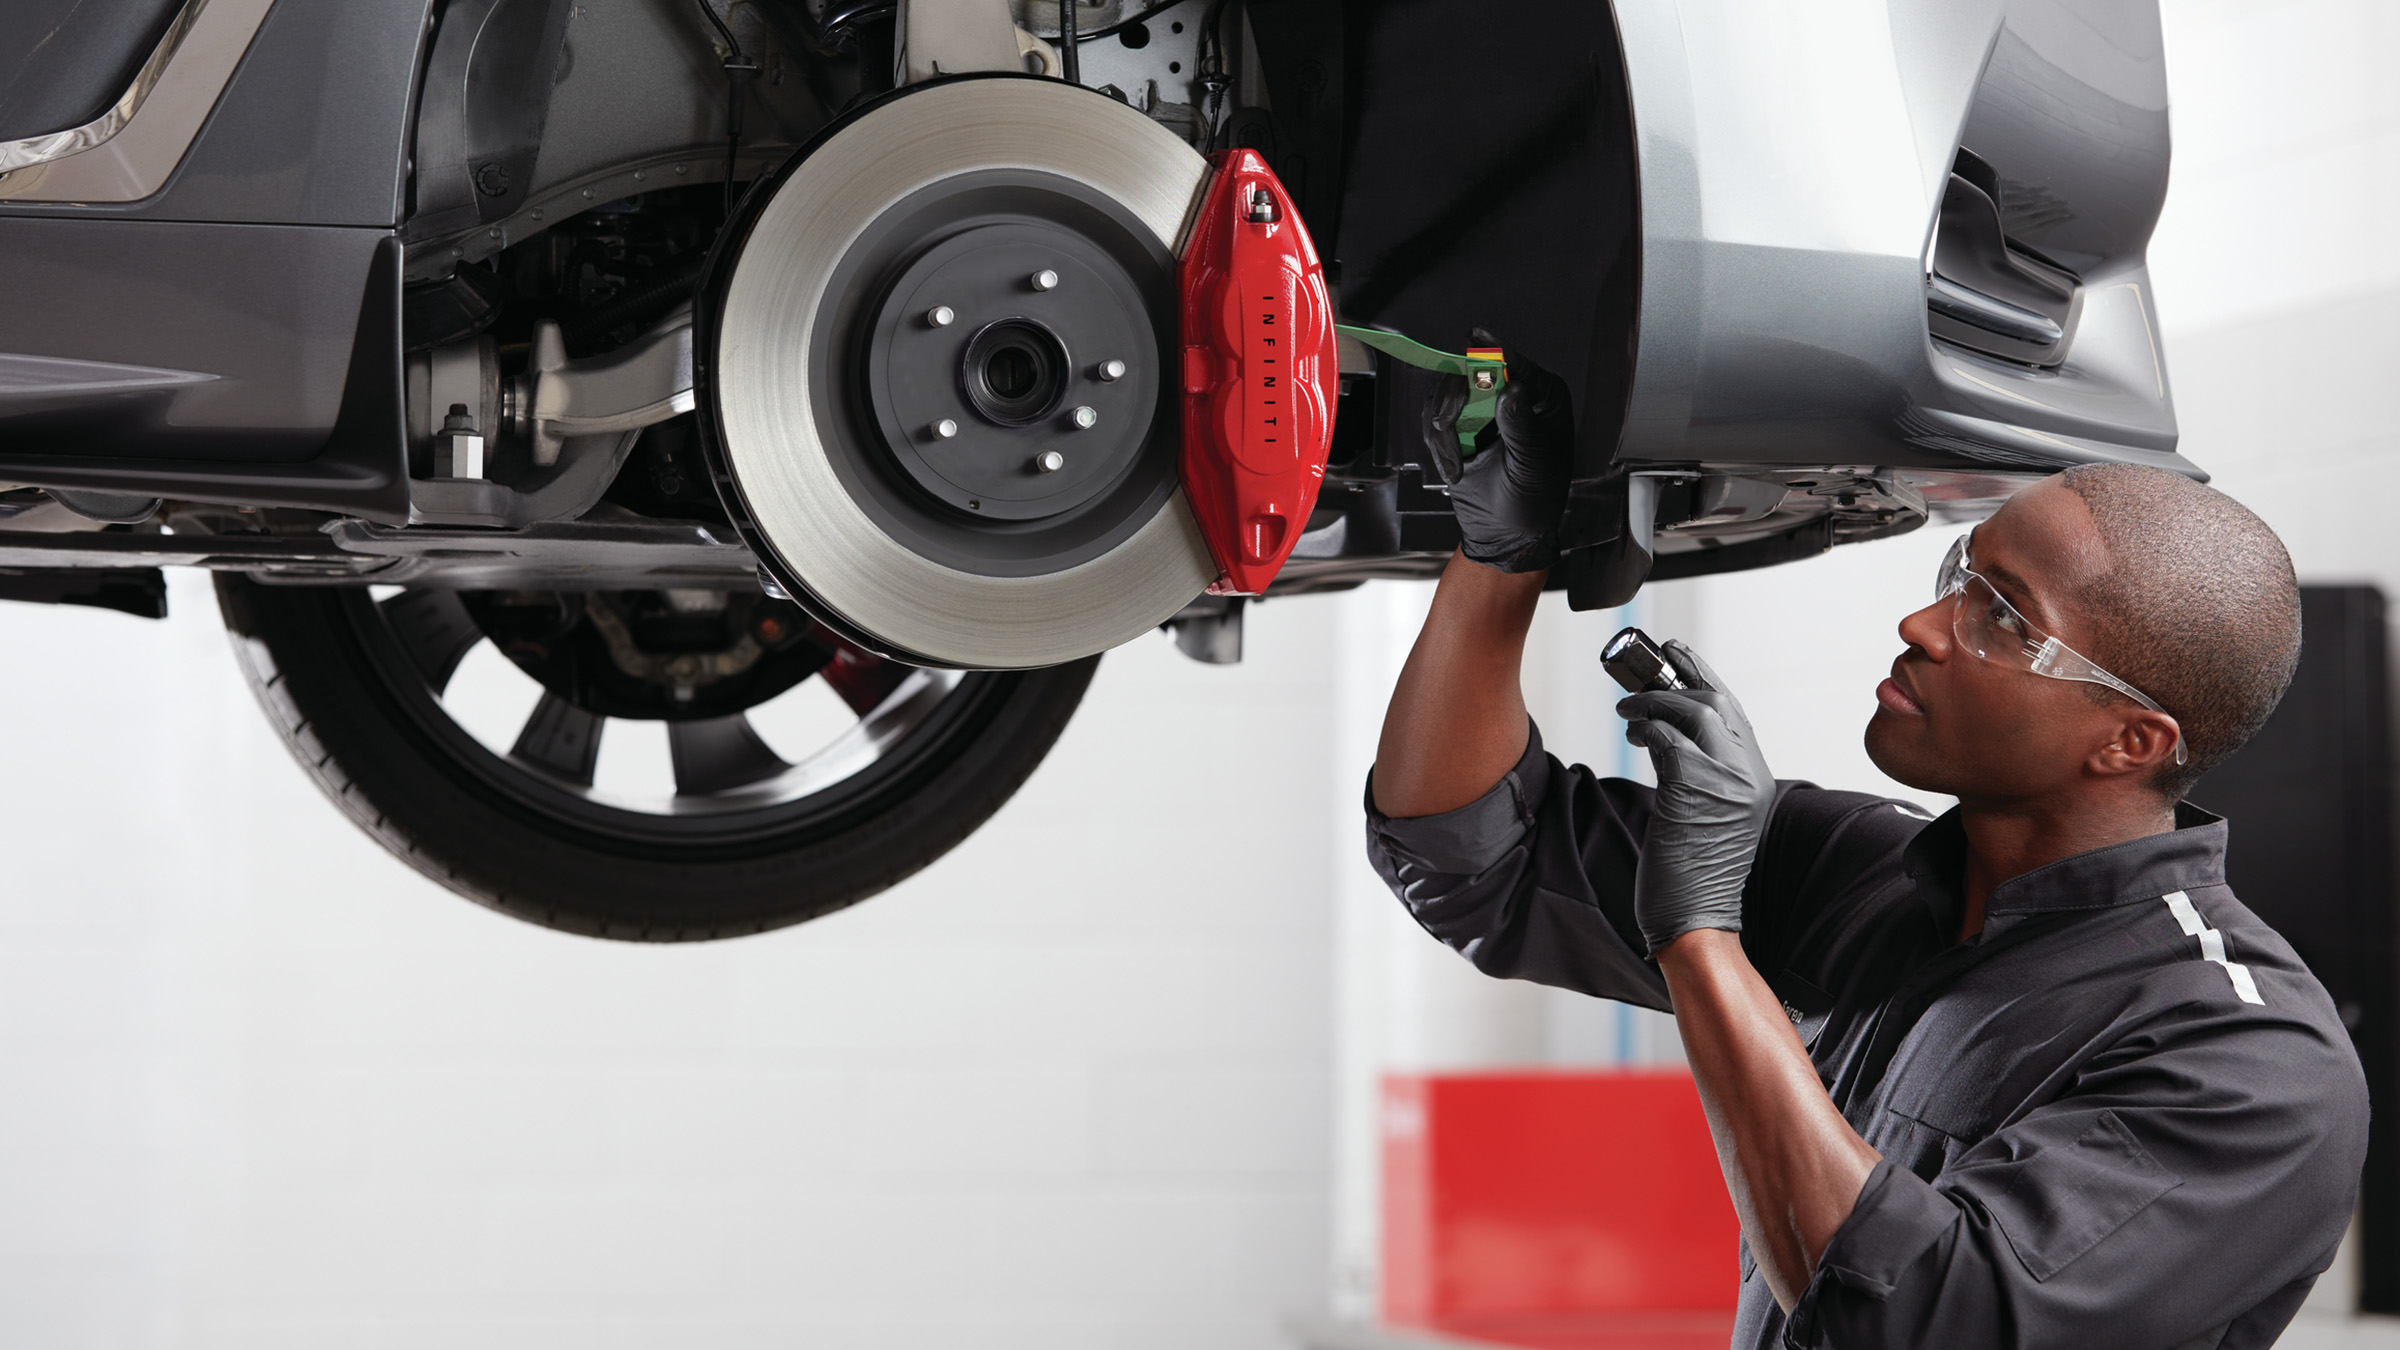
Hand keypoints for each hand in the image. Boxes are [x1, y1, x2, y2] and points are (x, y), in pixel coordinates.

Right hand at [1422, 332, 1573, 573]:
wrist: (1506, 532)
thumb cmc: (1533, 499)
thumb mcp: (1533, 462)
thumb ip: (1521, 425)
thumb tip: (1512, 389)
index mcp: (1542, 398)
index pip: (1518, 365)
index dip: (1496, 350)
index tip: (1477, 338)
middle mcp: (1512, 398)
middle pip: (1474, 373)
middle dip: (1458, 400)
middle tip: (1449, 421)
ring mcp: (1482, 412)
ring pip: (1449, 396)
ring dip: (1448, 429)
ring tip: (1460, 459)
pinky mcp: (1457, 428)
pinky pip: (1435, 421)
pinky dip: (1441, 446)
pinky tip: (1457, 465)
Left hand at [1617, 641, 1776, 954]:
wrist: (1697, 919)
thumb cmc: (1695, 874)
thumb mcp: (1713, 817)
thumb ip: (1706, 778)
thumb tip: (1669, 739)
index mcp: (1755, 779)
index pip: (1734, 712)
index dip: (1704, 678)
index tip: (1677, 656)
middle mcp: (1747, 775)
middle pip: (1716, 703)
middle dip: (1677, 676)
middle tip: (1643, 666)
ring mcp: (1726, 781)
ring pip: (1693, 712)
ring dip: (1654, 701)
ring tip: (1628, 707)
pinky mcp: (1694, 790)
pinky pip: (1667, 738)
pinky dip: (1646, 727)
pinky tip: (1633, 731)